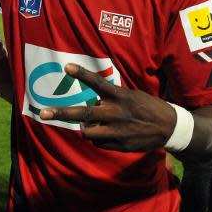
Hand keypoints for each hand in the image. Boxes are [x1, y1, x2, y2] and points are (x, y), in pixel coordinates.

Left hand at [39, 63, 175, 151]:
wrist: (168, 127)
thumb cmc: (145, 107)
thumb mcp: (129, 96)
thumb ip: (109, 99)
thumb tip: (90, 108)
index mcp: (120, 96)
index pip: (97, 83)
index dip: (82, 74)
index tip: (67, 66)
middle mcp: (115, 113)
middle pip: (83, 114)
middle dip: (61, 113)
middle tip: (42, 113)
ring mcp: (116, 131)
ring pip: (86, 132)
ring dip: (87, 128)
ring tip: (97, 124)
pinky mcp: (118, 145)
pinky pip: (97, 142)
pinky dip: (99, 138)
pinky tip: (111, 134)